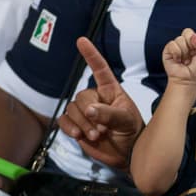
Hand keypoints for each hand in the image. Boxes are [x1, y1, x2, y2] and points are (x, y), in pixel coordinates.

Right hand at [58, 37, 144, 169]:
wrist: (126, 154)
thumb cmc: (132, 133)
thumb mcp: (127, 121)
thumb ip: (110, 114)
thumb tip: (91, 110)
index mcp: (112, 91)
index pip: (100, 69)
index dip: (91, 54)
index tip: (81, 40)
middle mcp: (97, 98)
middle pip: (82, 96)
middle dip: (89, 112)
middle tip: (101, 129)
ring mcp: (86, 112)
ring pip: (72, 109)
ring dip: (81, 123)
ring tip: (95, 135)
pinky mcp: (77, 125)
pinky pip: (64, 120)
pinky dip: (69, 127)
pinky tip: (78, 135)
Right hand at [161, 29, 195, 85]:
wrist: (188, 80)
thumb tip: (194, 36)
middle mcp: (188, 43)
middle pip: (188, 31)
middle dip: (191, 43)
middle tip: (192, 54)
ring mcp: (178, 46)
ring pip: (180, 38)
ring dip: (184, 52)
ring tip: (185, 61)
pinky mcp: (168, 50)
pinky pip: (172, 44)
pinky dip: (177, 53)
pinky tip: (178, 61)